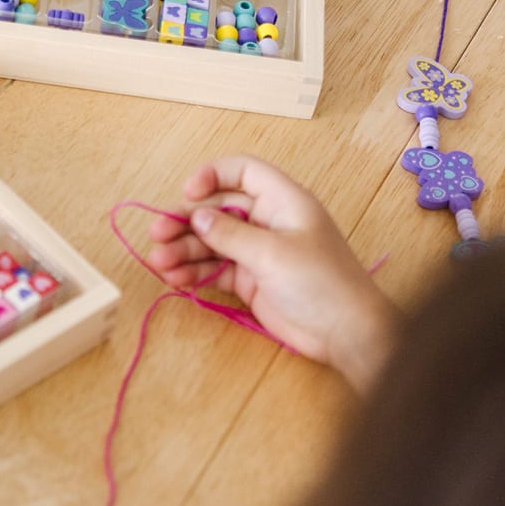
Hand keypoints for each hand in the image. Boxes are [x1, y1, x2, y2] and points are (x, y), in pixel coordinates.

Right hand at [144, 156, 397, 391]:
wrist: (346, 333)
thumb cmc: (321, 283)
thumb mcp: (272, 253)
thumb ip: (230, 233)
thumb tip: (196, 215)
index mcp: (283, 201)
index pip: (243, 172)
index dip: (213, 175)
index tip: (187, 193)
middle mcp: (269, 222)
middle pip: (219, 210)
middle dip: (186, 222)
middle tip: (158, 235)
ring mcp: (259, 253)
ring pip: (213, 243)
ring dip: (185, 251)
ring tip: (160, 264)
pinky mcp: (252, 281)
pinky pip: (216, 270)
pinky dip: (196, 273)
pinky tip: (175, 279)